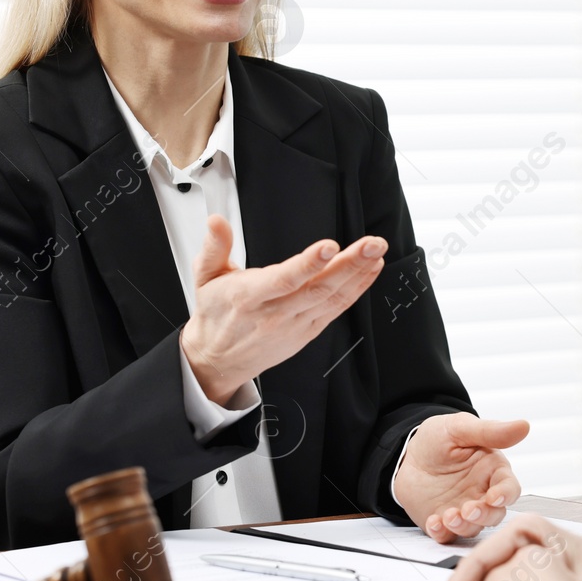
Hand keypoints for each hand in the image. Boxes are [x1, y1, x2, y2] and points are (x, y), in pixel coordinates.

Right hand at [179, 215, 385, 400]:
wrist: (220, 359)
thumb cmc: (216, 314)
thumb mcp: (205, 277)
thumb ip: (214, 246)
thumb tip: (216, 221)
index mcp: (248, 297)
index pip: (283, 280)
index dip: (307, 264)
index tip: (329, 246)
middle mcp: (275, 313)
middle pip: (317, 288)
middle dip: (349, 264)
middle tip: (372, 244)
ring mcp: (295, 324)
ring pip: (332, 299)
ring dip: (358, 274)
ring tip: (376, 252)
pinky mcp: (308, 331)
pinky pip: (337, 309)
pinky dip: (357, 289)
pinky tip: (370, 271)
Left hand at [393, 413, 529, 541]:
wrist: (406, 454)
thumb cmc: (437, 438)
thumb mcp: (460, 428)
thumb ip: (490, 431)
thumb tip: (524, 425)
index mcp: (492, 471)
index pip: (509, 487)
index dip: (505, 495)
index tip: (495, 497)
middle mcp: (481, 493)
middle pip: (495, 514)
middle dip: (484, 516)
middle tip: (468, 510)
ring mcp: (463, 510)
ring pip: (473, 527)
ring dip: (463, 526)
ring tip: (448, 516)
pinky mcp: (443, 521)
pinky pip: (447, 535)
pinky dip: (442, 533)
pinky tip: (434, 523)